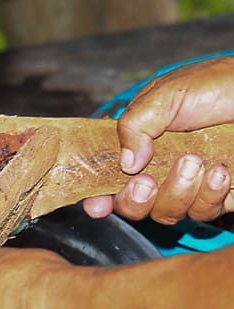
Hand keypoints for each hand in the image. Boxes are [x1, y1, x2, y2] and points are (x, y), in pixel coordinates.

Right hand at [84, 56, 233, 223]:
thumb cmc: (222, 85)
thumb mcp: (167, 94)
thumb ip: (133, 125)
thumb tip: (124, 164)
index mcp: (139, 142)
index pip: (107, 176)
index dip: (97, 196)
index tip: (97, 205)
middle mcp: (159, 168)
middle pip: (130, 205)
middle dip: (135, 199)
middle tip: (146, 182)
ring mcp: (187, 185)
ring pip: (165, 213)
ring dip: (177, 192)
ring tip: (196, 162)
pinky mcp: (216, 196)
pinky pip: (201, 212)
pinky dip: (208, 194)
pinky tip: (222, 171)